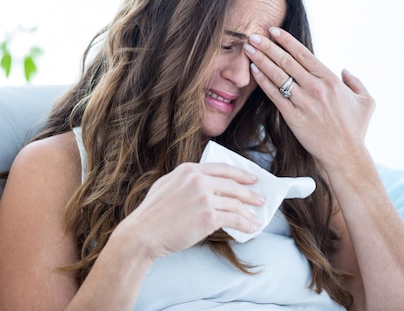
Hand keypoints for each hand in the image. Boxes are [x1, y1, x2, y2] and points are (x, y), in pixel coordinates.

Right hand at [117, 162, 264, 259]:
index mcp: (188, 170)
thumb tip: (205, 183)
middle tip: (260, 199)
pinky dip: (245, 224)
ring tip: (256, 218)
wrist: (143, 233)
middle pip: (232, 185)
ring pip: (235, 204)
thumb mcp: (166, 185)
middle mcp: (198, 180)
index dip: (240, 174)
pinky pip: (234, 219)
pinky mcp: (208, 217)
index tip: (251, 179)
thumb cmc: (152, 214)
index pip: (222, 168)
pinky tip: (251, 228)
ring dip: (249, 212)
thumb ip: (185, 180)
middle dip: (249, 194)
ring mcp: (204, 198)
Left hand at [244, 27, 374, 170]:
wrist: (345, 155)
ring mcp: (304, 102)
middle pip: (287, 61)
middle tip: (253, 35)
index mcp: (331, 80)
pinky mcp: (293, 117)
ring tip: (249, 48)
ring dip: (261, 60)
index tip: (273, 31)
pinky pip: (275, 95)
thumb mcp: (366, 102)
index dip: (286, 41)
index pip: (304, 54)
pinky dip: (264, 81)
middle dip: (268, 46)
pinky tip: (254, 71)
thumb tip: (344, 70)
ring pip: (278, 75)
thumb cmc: (355, 130)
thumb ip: (356, 82)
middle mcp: (316, 88)